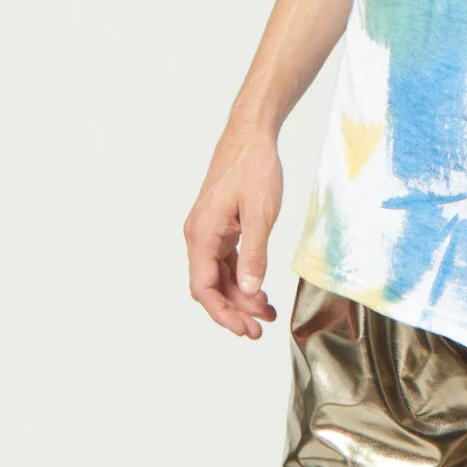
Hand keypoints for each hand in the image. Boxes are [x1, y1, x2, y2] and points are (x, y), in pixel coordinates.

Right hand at [184, 120, 282, 339]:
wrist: (251, 136)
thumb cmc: (254, 167)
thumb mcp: (260, 214)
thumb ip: (254, 255)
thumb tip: (248, 290)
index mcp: (202, 234)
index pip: (204, 287)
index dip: (223, 313)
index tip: (244, 329)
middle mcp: (199, 236)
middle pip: (210, 287)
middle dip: (233, 311)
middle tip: (259, 330)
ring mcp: (209, 232)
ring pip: (219, 276)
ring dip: (240, 297)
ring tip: (267, 314)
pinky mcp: (221, 227)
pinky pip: (226, 262)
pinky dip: (242, 279)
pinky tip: (260, 292)